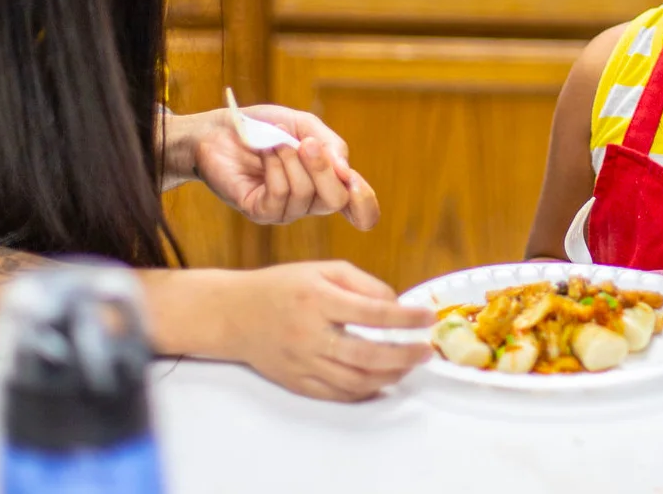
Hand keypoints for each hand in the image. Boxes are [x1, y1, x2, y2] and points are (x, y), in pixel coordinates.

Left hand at [167, 107, 380, 228]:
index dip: (365, 204)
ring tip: (274, 142)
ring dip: (290, 159)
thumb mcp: (303, 125)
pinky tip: (264, 154)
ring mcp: (285, 210)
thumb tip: (347, 172)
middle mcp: (310, 202)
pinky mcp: (260, 211)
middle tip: (306, 143)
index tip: (353, 180)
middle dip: (323, 167)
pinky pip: (279, 194)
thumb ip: (330, 145)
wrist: (218, 129)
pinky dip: (274, 167)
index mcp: (327, 182)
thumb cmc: (262, 127)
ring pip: (306, 194)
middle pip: (336, 200)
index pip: (359, 210)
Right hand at [227, 261, 433, 400]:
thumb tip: (394, 302)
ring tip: (408, 365)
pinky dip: (365, 391)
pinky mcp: (298, 382)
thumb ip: (361, 283)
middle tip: (426, 351)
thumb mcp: (322, 269)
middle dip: (404, 356)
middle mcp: (311, 333)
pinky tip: (381, 381)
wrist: (235, 314)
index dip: (405, 318)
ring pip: (356, 381)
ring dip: (390, 376)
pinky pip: (338, 394)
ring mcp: (304, 363)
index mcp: (318, 298)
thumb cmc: (282, 286)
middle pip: (368, 355)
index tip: (427, 318)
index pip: (372, 312)